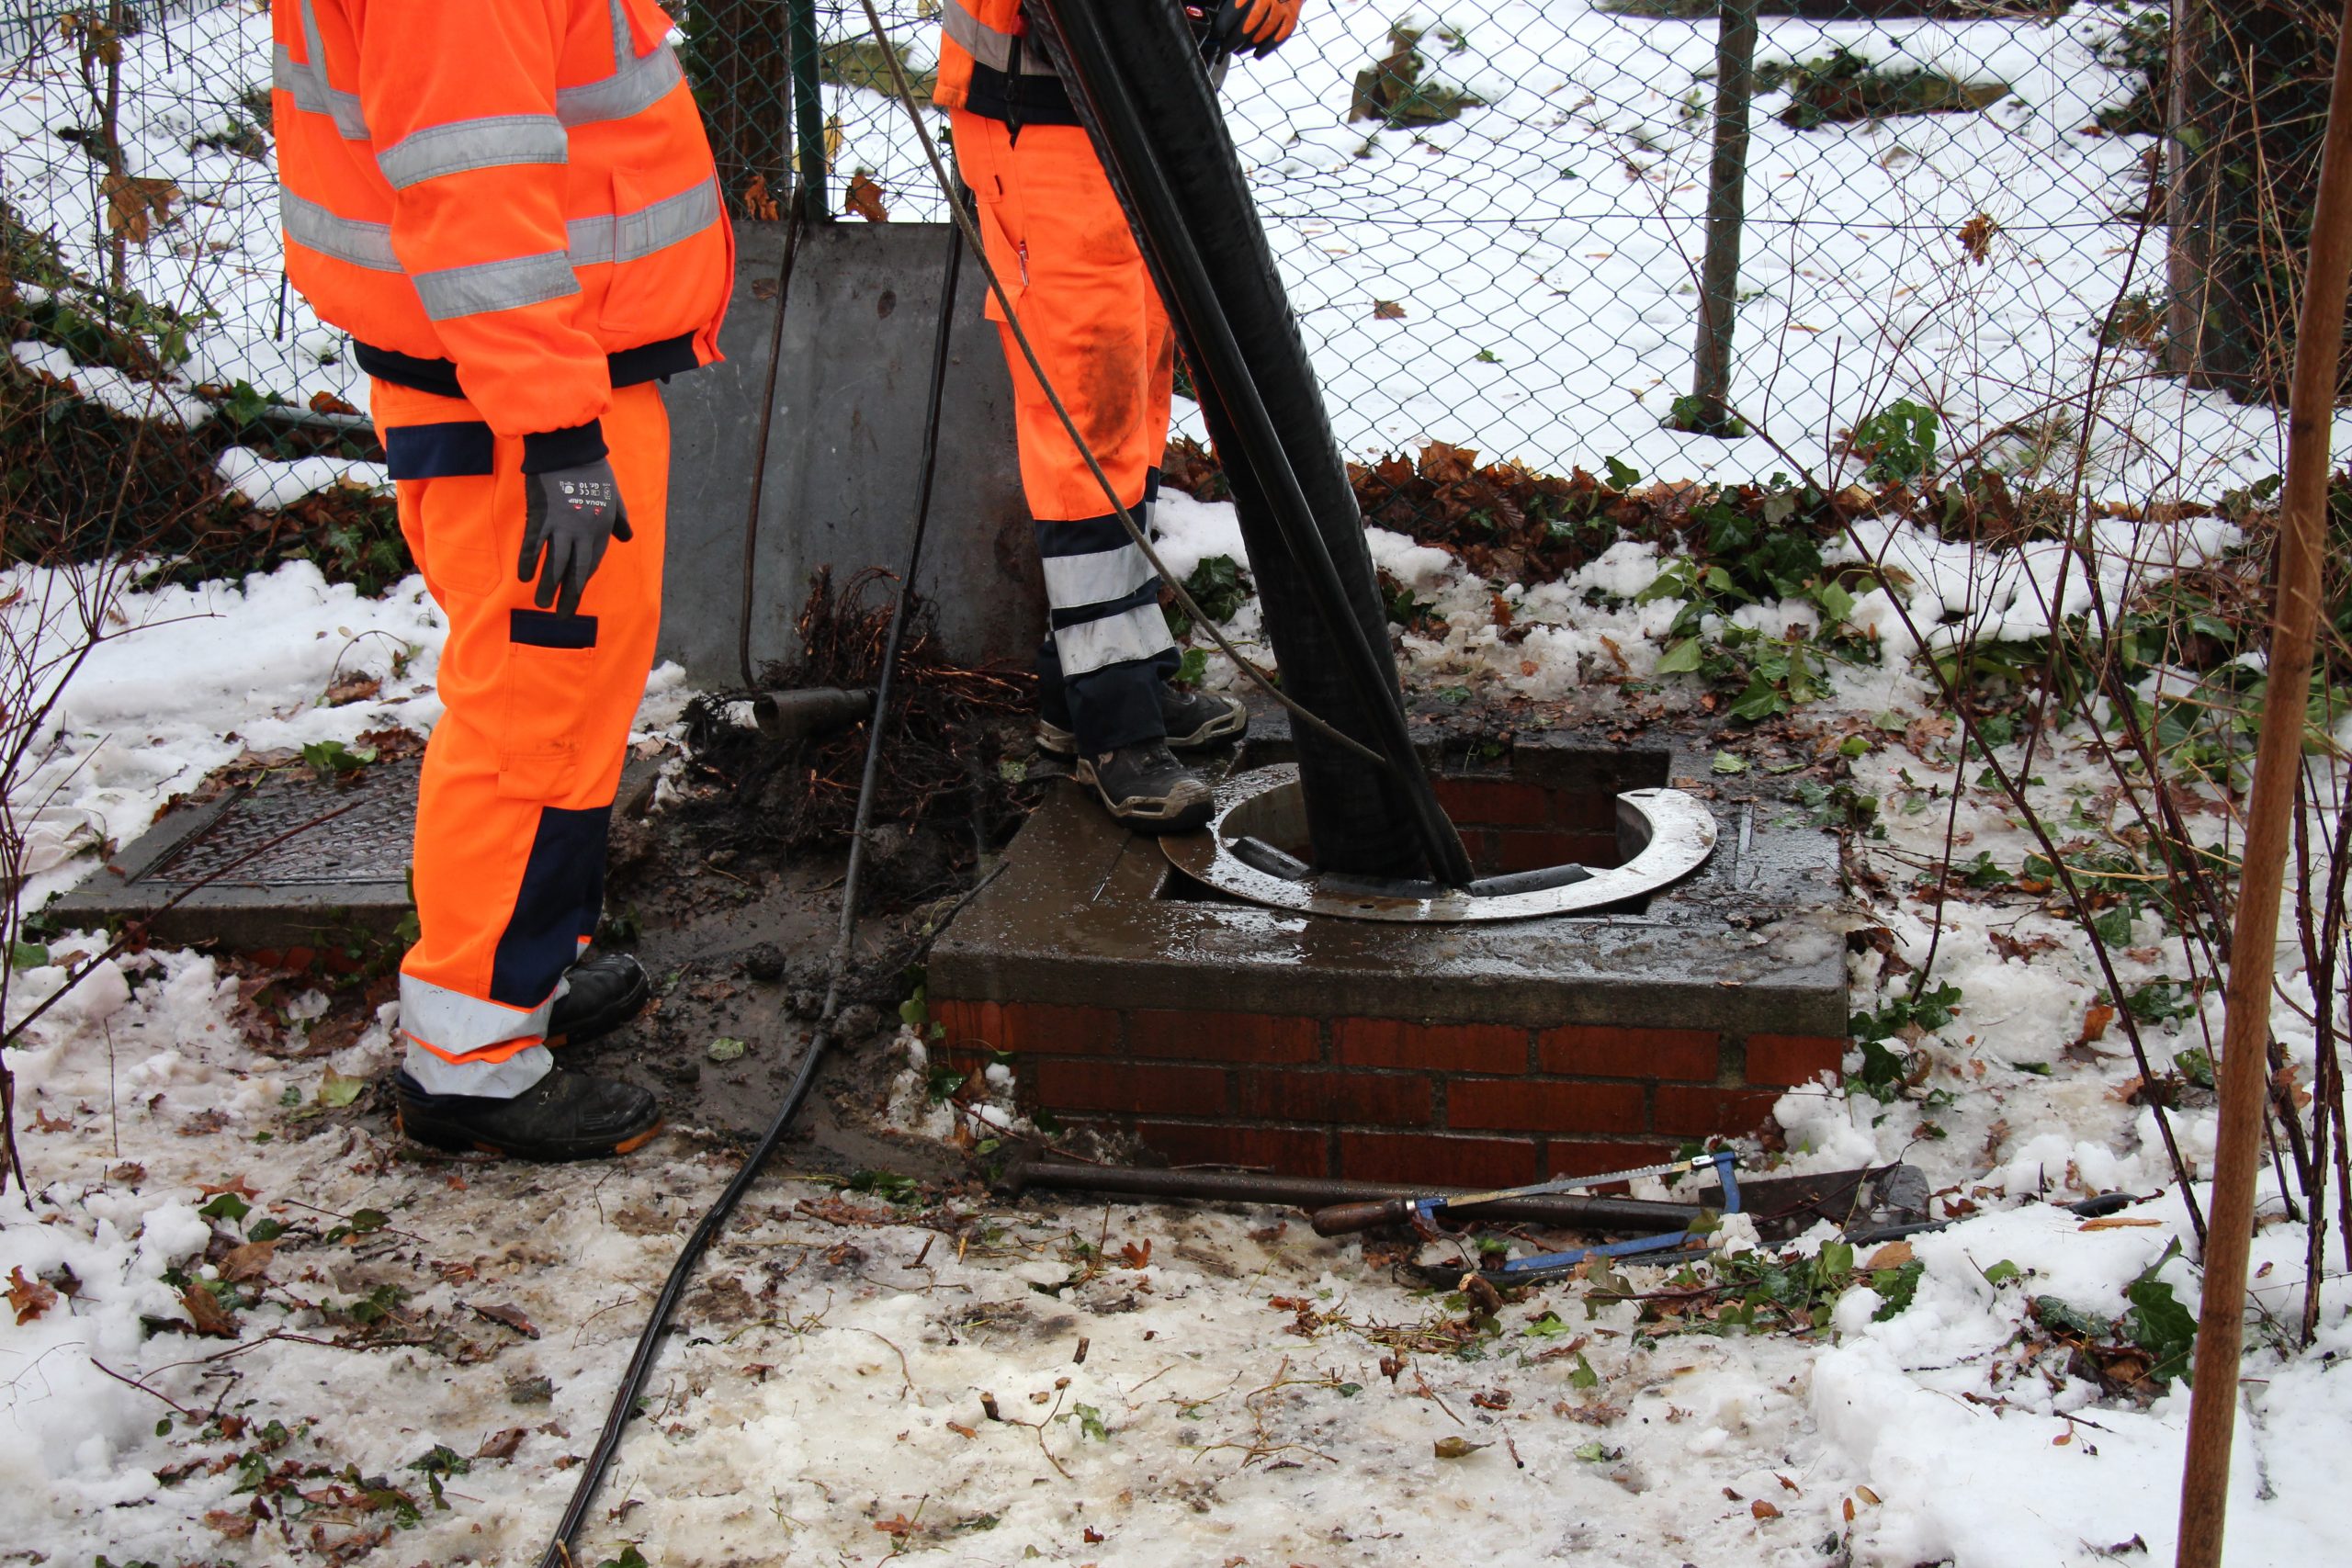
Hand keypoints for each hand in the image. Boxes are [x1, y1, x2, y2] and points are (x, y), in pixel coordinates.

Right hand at [519, 458, 632, 616]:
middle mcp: (583, 532)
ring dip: (549, 587)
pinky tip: (524, 577)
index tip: (575, 597)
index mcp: (601, 529)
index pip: (592, 564)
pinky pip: (532, 544)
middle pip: (576, 571)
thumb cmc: (594, 471)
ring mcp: (562, 526)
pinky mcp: (541, 516)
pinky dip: (528, 561)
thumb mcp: (615, 497)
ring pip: (555, 563)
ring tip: (542, 605)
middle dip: (569, 596)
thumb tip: (627, 537)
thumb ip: (621, 520)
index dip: (582, 582)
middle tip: (562, 616)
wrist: (570, 450)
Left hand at [1209, 0, 1300, 57]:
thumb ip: (1234, 2)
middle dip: (1237, 37)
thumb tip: (1214, 12)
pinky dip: (1268, 47)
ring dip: (1250, 44)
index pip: (1239, 5)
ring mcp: (1284, 5)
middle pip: (1253, 20)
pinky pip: (1281, 35)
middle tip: (1226, 46)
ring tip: (1238, 50)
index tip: (1219, 31)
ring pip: (1266, 29)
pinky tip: (1257, 54)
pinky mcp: (1292, 15)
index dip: (1227, 20)